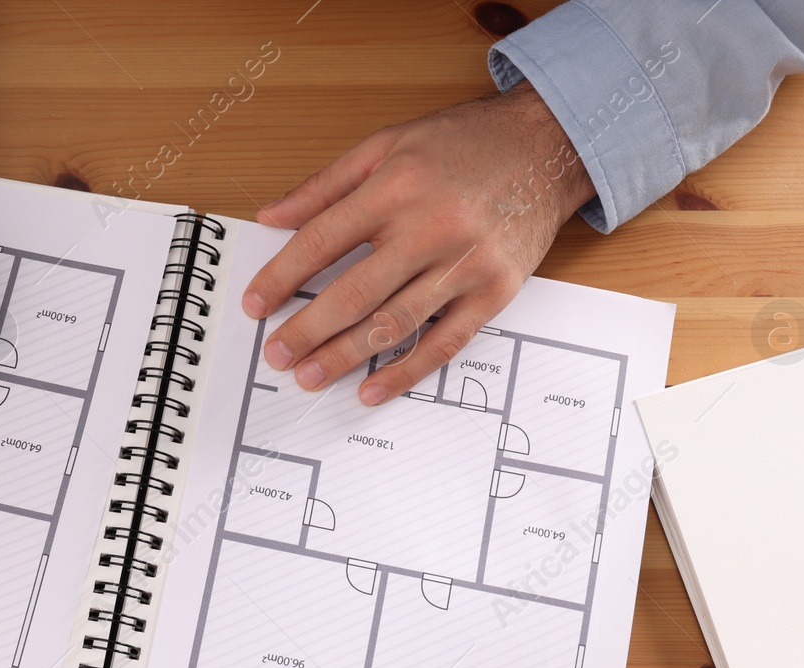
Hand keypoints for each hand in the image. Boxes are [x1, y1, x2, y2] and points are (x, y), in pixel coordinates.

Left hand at [241, 82, 594, 404]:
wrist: (548, 143)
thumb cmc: (464, 143)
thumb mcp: (387, 143)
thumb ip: (325, 184)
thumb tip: (270, 217)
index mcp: (395, 187)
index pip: (322, 241)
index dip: (282, 278)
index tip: (255, 305)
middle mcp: (430, 227)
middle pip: (354, 292)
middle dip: (307, 330)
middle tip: (276, 356)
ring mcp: (466, 263)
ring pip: (395, 323)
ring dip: (346, 356)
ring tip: (310, 375)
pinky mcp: (495, 291)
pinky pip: (445, 342)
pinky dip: (406, 371)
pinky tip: (374, 388)